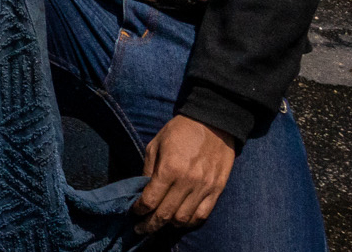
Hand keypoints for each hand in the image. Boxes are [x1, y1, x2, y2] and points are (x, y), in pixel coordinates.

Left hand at [133, 115, 238, 234]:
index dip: (139, 210)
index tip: (134, 213)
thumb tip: (142, 191)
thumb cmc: (180, 131)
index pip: (150, 200)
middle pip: (166, 214)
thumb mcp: (156, 144)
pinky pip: (203, 214)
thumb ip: (148, 169)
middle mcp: (187, 182)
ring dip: (169, 225)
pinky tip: (180, 221)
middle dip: (150, 225)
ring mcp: (204, 187)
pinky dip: (190, 221)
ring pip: (184, 218)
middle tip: (141, 229)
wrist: (213, 122)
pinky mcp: (217, 190)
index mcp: (169, 168)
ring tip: (160, 224)